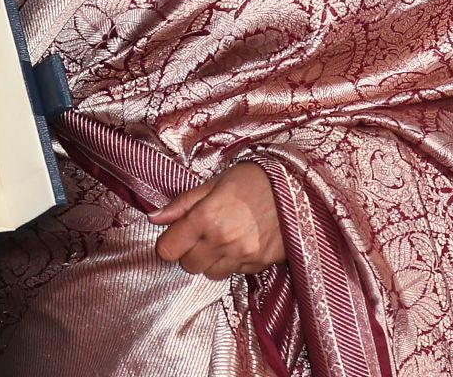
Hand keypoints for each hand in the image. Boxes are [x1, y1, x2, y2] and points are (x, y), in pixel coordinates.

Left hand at [149, 162, 284, 279]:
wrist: (298, 187)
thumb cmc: (253, 178)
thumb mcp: (215, 182)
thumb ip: (182, 203)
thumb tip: (154, 217)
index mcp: (206, 217)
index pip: (168, 249)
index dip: (169, 242)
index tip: (177, 234)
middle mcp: (222, 241)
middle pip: (188, 265)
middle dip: (190, 252)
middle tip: (202, 234)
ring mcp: (242, 255)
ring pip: (210, 274)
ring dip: (211, 260)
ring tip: (224, 238)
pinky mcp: (260, 264)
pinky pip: (235, 272)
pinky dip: (233, 262)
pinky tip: (242, 242)